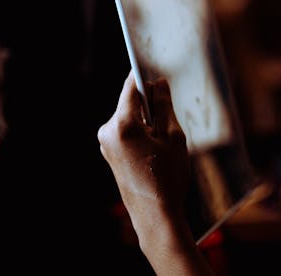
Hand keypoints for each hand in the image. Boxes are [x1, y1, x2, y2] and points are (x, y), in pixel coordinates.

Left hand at [98, 72, 190, 251]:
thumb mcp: (173, 136)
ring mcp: (106, 143)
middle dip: (151, 102)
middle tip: (172, 117)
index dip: (145, 75)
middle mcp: (108, 131)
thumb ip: (165, 106)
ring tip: (165, 141)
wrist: (155, 215)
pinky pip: (127, 130)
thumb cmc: (167, 176)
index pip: (132, 86)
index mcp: (123, 124)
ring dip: (148, 119)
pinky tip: (156, 149)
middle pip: (131, 101)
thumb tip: (160, 84)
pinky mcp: (110, 152)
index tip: (156, 65)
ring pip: (130, 116)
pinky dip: (142, 131)